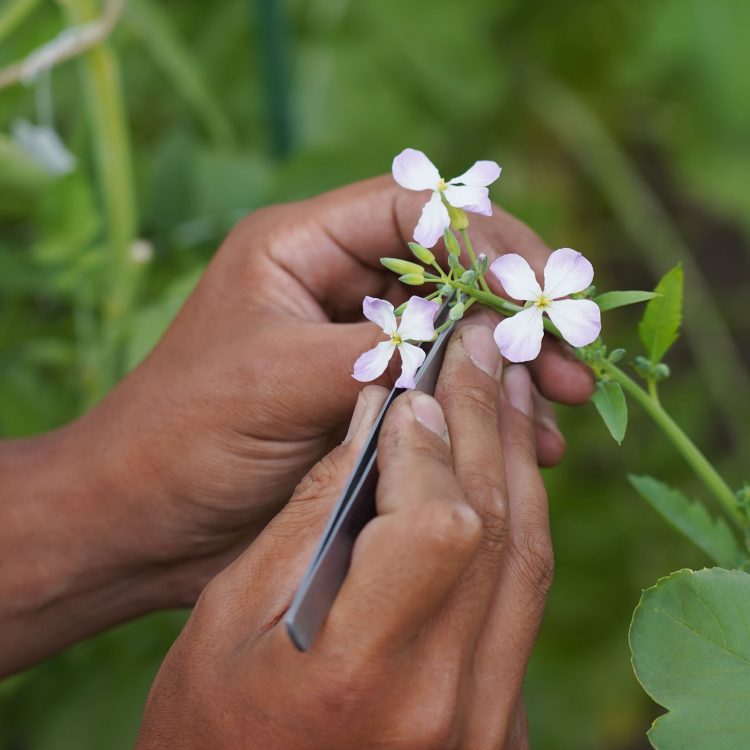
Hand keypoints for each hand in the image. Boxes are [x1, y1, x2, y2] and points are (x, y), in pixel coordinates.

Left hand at [72, 176, 588, 601]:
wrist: (141, 522)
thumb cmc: (183, 438)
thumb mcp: (278, 381)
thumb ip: (379, 350)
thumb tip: (479, 337)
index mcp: (301, 249)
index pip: (412, 208)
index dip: (483, 236)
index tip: (538, 287)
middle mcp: (334, 286)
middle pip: (446, 270)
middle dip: (513, 308)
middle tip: (571, 355)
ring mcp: (355, 345)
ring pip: (455, 332)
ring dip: (512, 362)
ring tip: (567, 401)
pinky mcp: (367, 399)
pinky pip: (442, 387)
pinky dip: (485, 407)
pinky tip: (527, 440)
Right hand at [136, 319, 551, 748]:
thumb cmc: (209, 725)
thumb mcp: (231, 614)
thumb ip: (311, 514)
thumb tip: (373, 422)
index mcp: (361, 673)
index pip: (439, 524)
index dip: (431, 445)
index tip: (413, 392)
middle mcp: (445, 705)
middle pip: (497, 531)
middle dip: (486, 425)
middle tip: (482, 351)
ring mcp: (484, 726)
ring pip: (526, 564)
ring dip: (514, 466)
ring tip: (502, 394)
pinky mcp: (497, 728)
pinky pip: (521, 605)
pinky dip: (514, 528)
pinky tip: (500, 476)